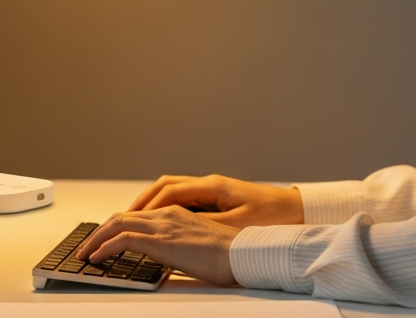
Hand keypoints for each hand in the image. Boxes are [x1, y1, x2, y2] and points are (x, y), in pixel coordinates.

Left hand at [74, 206, 240, 285]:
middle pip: (122, 217)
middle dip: (99, 232)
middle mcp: (166, 215)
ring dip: (96, 239)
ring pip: (117, 224)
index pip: (137, 216)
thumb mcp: (199, 245)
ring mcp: (163, 226)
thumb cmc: (229, 254)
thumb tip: (168, 257)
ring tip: (85, 254)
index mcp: (176, 214)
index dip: (115, 227)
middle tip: (86, 247)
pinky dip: (104, 247)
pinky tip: (97, 258)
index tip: (103, 239)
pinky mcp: (161, 242)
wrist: (243, 254)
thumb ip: (180, 245)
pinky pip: (123, 240)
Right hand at [129, 174, 303, 228]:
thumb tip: (178, 230)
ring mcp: (212, 190)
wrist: (297, 209)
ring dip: (151, 204)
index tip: (129, 219)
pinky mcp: (216, 199)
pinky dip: (165, 208)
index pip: (170, 191)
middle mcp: (208, 184)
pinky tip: (159, 223)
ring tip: (132, 220)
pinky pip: (183, 200)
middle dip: (140, 202)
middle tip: (119, 219)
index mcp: (212, 187)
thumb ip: (207, 226)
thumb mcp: (239, 225)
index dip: (147, 206)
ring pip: (171, 192)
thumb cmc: (272, 216)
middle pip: (164, 187)